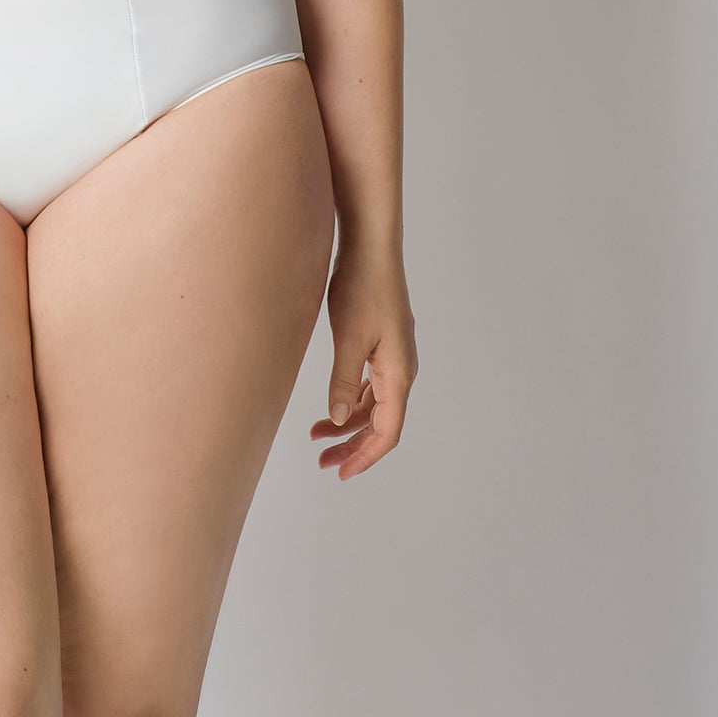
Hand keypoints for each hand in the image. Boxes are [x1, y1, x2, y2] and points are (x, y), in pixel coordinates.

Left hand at [311, 233, 416, 478]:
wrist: (372, 245)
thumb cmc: (362, 287)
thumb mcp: (348, 337)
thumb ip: (343, 381)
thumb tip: (338, 418)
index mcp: (399, 373)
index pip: (387, 431)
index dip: (365, 456)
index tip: (340, 472)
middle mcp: (402, 369)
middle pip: (381, 422)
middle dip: (353, 445)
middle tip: (323, 461)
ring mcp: (394, 355)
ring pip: (375, 403)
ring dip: (349, 422)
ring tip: (316, 433)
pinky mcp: (383, 342)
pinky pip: (371, 384)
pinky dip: (352, 399)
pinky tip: (333, 404)